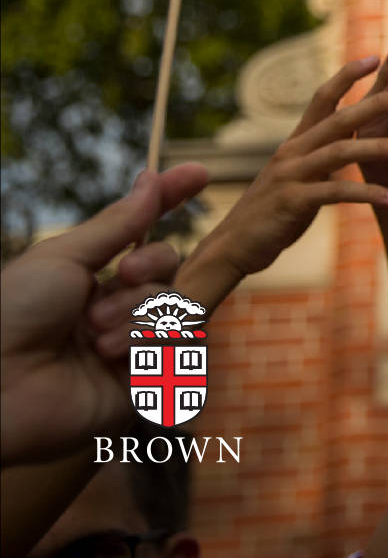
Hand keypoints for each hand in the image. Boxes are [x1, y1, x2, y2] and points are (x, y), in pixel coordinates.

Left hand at [0, 166, 206, 464]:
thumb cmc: (11, 315)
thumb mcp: (62, 258)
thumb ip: (118, 224)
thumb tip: (151, 178)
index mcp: (90, 280)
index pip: (143, 234)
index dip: (170, 202)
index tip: (199, 172)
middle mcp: (114, 310)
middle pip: (170, 270)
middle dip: (150, 269)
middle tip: (118, 279)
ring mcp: (129, 346)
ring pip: (176, 307)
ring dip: (139, 314)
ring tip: (95, 337)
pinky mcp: (141, 384)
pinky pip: (176, 349)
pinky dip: (147, 345)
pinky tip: (110, 357)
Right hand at [190, 55, 387, 286]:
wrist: (235, 246)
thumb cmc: (272, 211)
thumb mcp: (298, 176)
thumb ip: (321, 156)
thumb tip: (350, 138)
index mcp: (296, 142)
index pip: (322, 97)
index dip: (347, 75)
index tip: (376, 56)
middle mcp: (292, 152)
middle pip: (339, 119)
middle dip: (377, 104)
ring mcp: (291, 175)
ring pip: (342, 152)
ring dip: (382, 148)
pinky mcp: (294, 202)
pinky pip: (338, 193)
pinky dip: (370, 194)